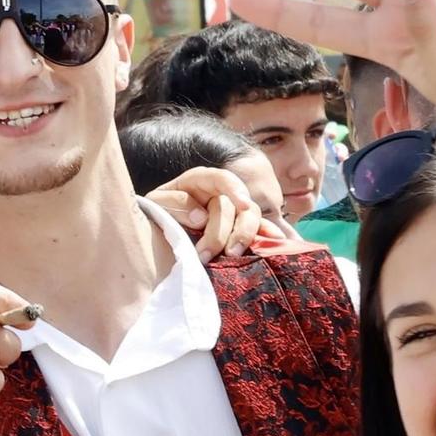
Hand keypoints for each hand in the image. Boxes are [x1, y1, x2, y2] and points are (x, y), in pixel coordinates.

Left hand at [145, 165, 262, 261]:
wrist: (160, 227)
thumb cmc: (158, 210)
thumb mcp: (156, 202)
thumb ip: (174, 203)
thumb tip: (201, 217)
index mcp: (201, 180)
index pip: (223, 179)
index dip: (235, 189)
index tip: (243, 204)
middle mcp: (221, 193)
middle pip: (236, 207)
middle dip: (225, 231)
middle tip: (207, 255)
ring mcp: (233, 212)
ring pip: (250, 219)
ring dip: (243, 238)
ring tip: (231, 257)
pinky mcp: (239, 229)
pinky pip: (260, 230)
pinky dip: (269, 237)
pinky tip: (279, 243)